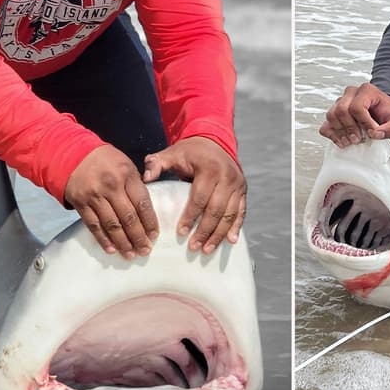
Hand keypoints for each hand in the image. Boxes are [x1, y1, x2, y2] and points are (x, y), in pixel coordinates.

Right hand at [64, 145, 158, 259]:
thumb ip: (136, 184)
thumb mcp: (125, 163)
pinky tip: (111, 249)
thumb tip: (147, 209)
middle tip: (145, 250)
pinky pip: (94, 225)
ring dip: (123, 243)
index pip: (142, 203)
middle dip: (138, 237)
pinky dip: (103, 239)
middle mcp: (111, 186)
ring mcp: (95, 196)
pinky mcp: (81, 203)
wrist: (72, 154)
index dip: (150, 222)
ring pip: (112, 225)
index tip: (154, 236)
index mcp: (126, 174)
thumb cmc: (104, 160)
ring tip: (130, 254)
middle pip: (128, 218)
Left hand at [142, 136, 245, 254]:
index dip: (190, 217)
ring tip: (207, 249)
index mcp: (210, 168)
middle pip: (216, 210)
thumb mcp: (172, 153)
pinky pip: (241, 212)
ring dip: (219, 234)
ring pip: (229, 214)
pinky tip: (231, 241)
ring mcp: (238, 184)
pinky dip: (236, 227)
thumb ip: (157, 164)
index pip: (199, 197)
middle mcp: (227, 176)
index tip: (181, 233)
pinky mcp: (243, 190)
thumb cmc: (189, 151)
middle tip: (194, 247)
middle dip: (205, 231)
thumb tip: (145, 178)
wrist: (214, 140)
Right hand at [319, 83, 389, 147]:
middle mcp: (351, 94)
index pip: (357, 106)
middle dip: (350, 128)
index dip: (364, 123)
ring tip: (351, 141)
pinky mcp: (334, 113)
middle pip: (341, 110)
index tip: (371, 132)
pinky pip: (325, 125)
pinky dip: (331, 135)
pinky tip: (342, 140)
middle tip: (359, 138)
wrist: (380, 109)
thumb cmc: (386, 111)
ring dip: (340, 132)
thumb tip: (375, 134)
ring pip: (331, 116)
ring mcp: (340, 102)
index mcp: (366, 91)